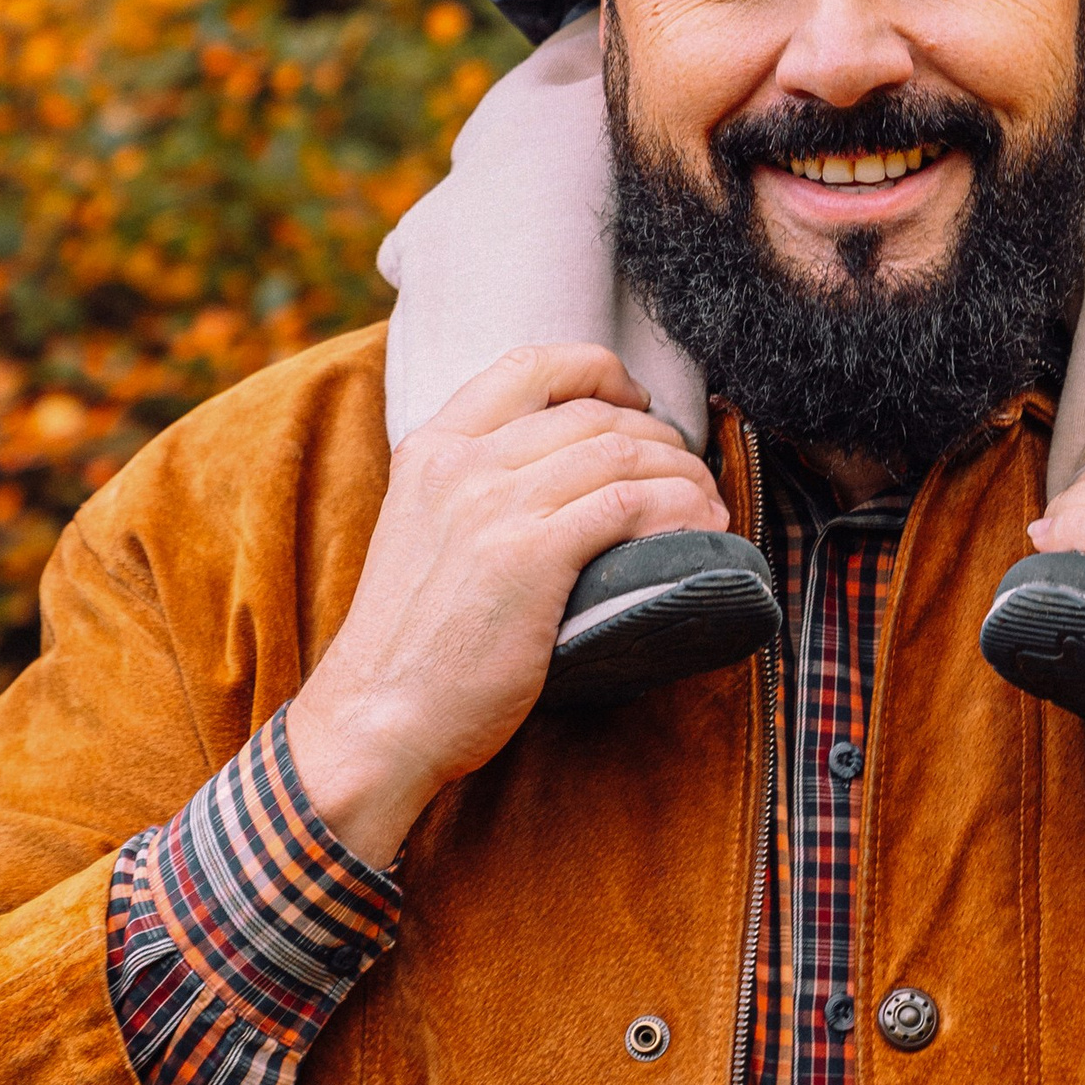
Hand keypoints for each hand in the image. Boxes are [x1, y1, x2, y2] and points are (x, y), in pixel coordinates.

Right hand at [286, 346, 728, 869]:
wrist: (378, 719)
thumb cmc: (410, 645)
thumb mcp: (422, 534)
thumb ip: (471, 491)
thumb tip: (557, 473)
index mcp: (431, 448)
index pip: (530, 365)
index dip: (599, 370)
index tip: (636, 400)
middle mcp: (462, 464)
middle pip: (592, 413)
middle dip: (659, 436)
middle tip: (688, 470)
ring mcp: (496, 506)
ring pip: (622, 452)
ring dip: (683, 473)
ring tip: (707, 504)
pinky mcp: (533, 556)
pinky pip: (631, 504)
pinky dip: (679, 509)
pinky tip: (699, 528)